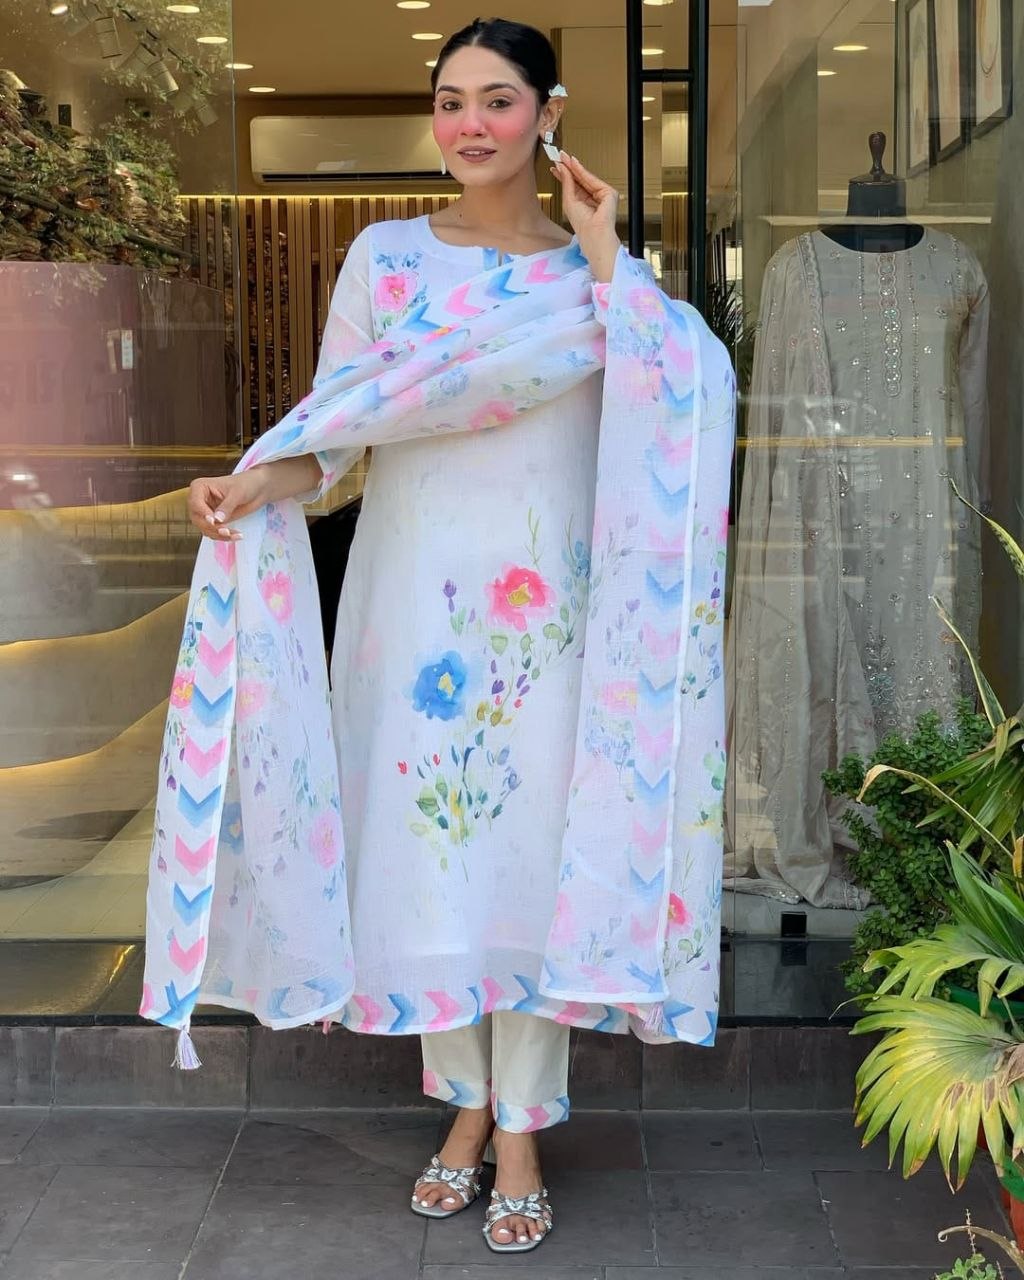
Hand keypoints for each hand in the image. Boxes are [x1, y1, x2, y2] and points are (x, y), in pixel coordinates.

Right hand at [187, 468, 266, 539]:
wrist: (257, 489)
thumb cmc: (246, 484)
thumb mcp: (237, 493)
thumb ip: (226, 506)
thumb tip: (217, 520)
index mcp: (200, 487)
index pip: (195, 503)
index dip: (203, 513)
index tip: (213, 521)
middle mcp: (199, 500)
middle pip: (197, 518)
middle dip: (211, 527)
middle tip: (226, 532)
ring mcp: (205, 511)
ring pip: (204, 528)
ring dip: (217, 534)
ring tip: (235, 535)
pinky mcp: (213, 520)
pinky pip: (212, 532)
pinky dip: (222, 537)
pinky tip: (235, 536)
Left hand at [550, 152, 621, 281]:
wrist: (594, 236)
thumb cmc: (583, 227)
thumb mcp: (569, 201)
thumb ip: (567, 183)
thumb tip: (563, 168)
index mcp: (584, 203)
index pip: (574, 185)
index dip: (565, 174)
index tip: (556, 164)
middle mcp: (593, 198)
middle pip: (580, 179)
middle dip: (568, 167)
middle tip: (559, 156)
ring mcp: (602, 195)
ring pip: (585, 177)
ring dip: (574, 166)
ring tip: (563, 157)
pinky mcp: (609, 194)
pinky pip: (592, 179)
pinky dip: (582, 171)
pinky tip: (573, 164)